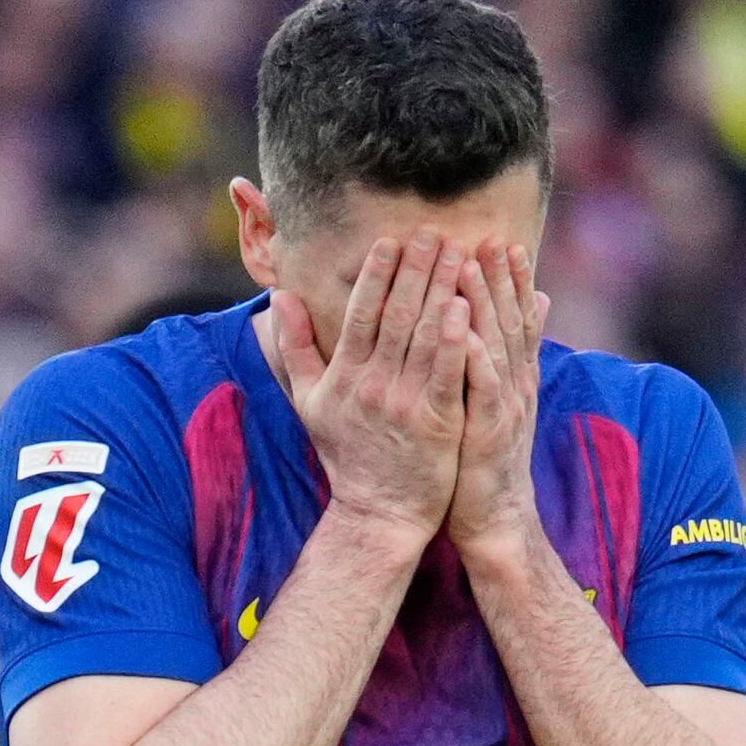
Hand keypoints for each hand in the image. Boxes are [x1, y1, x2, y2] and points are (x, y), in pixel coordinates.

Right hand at [259, 234, 473, 540]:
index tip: (391, 239)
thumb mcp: (309, 402)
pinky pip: (446, 372)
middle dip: (416, 269)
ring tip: (459, 252)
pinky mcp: (436, 422)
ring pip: (424, 336)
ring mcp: (404, 404)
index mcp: (344, 376)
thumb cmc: (347, 454)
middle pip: (396, 315)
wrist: (378, 514)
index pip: (361, 312)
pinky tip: (466, 306)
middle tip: (433, 231)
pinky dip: (455, 338)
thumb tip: (280, 296)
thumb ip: (295, 347)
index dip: (377, 273)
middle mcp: (372, 385)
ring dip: (442, 289)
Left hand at [446, 240, 548, 571]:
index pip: (515, 318)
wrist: (493, 518)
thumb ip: (506, 362)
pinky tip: (462, 329)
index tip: (501, 242)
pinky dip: (474, 355)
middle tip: (490, 237)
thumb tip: (531, 319)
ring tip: (470, 265)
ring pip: (495, 344)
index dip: (511, 280)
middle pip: (508, 320)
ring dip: (483, 303)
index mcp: (513, 376)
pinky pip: (482, 386)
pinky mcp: (487, 430)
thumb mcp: (498, 406)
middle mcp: (514, 384)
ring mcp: (504, 406)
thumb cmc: (483, 460)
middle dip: (500, 277)